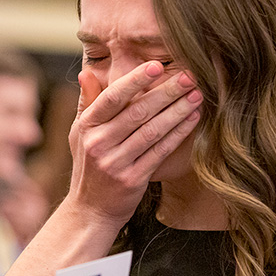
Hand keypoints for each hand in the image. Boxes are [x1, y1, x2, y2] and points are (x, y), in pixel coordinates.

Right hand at [66, 61, 201, 227]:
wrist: (90, 210)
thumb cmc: (89, 165)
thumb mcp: (79, 133)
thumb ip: (87, 103)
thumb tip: (87, 72)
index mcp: (86, 127)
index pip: (112, 98)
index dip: (135, 81)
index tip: (157, 66)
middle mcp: (99, 144)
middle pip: (137, 112)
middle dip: (166, 93)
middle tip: (189, 77)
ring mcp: (116, 163)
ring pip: (152, 131)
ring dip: (177, 111)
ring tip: (197, 95)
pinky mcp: (133, 180)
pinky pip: (160, 152)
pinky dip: (178, 134)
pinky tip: (192, 119)